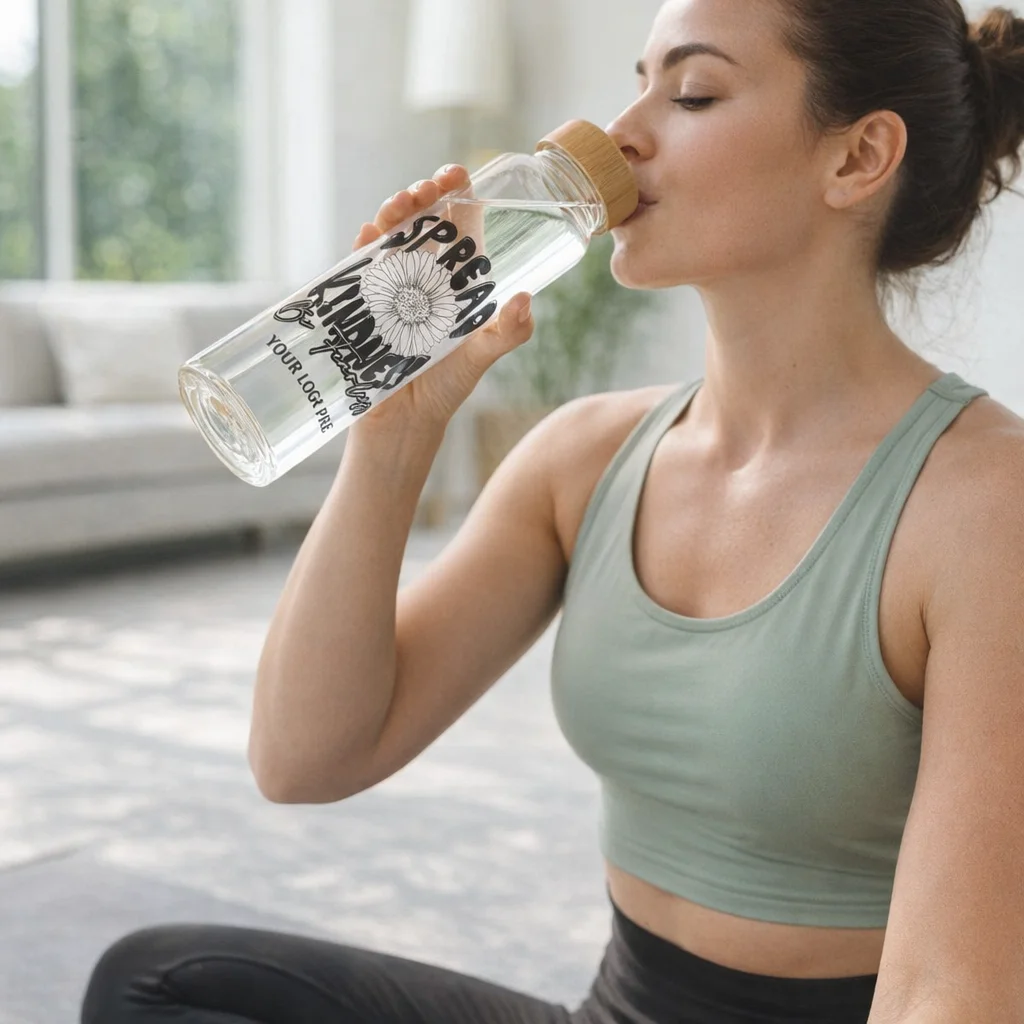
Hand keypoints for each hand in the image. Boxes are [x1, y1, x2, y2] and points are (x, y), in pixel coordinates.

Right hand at [349, 164, 534, 435]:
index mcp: (457, 281)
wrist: (402, 422)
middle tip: (427, 190)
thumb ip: (507, 333)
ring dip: (393, 212)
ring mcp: (391, 286)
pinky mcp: (362, 302)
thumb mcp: (480, 359)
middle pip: (422, 220)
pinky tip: (368, 235)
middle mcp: (424, 276)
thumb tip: (525, 300)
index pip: (459, 225)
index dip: (459, 195)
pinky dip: (363, 246)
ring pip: (390, 235)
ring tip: (400, 205)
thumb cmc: (445, 389)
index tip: (459, 177)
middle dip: (423, 196)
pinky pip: (359, 266)